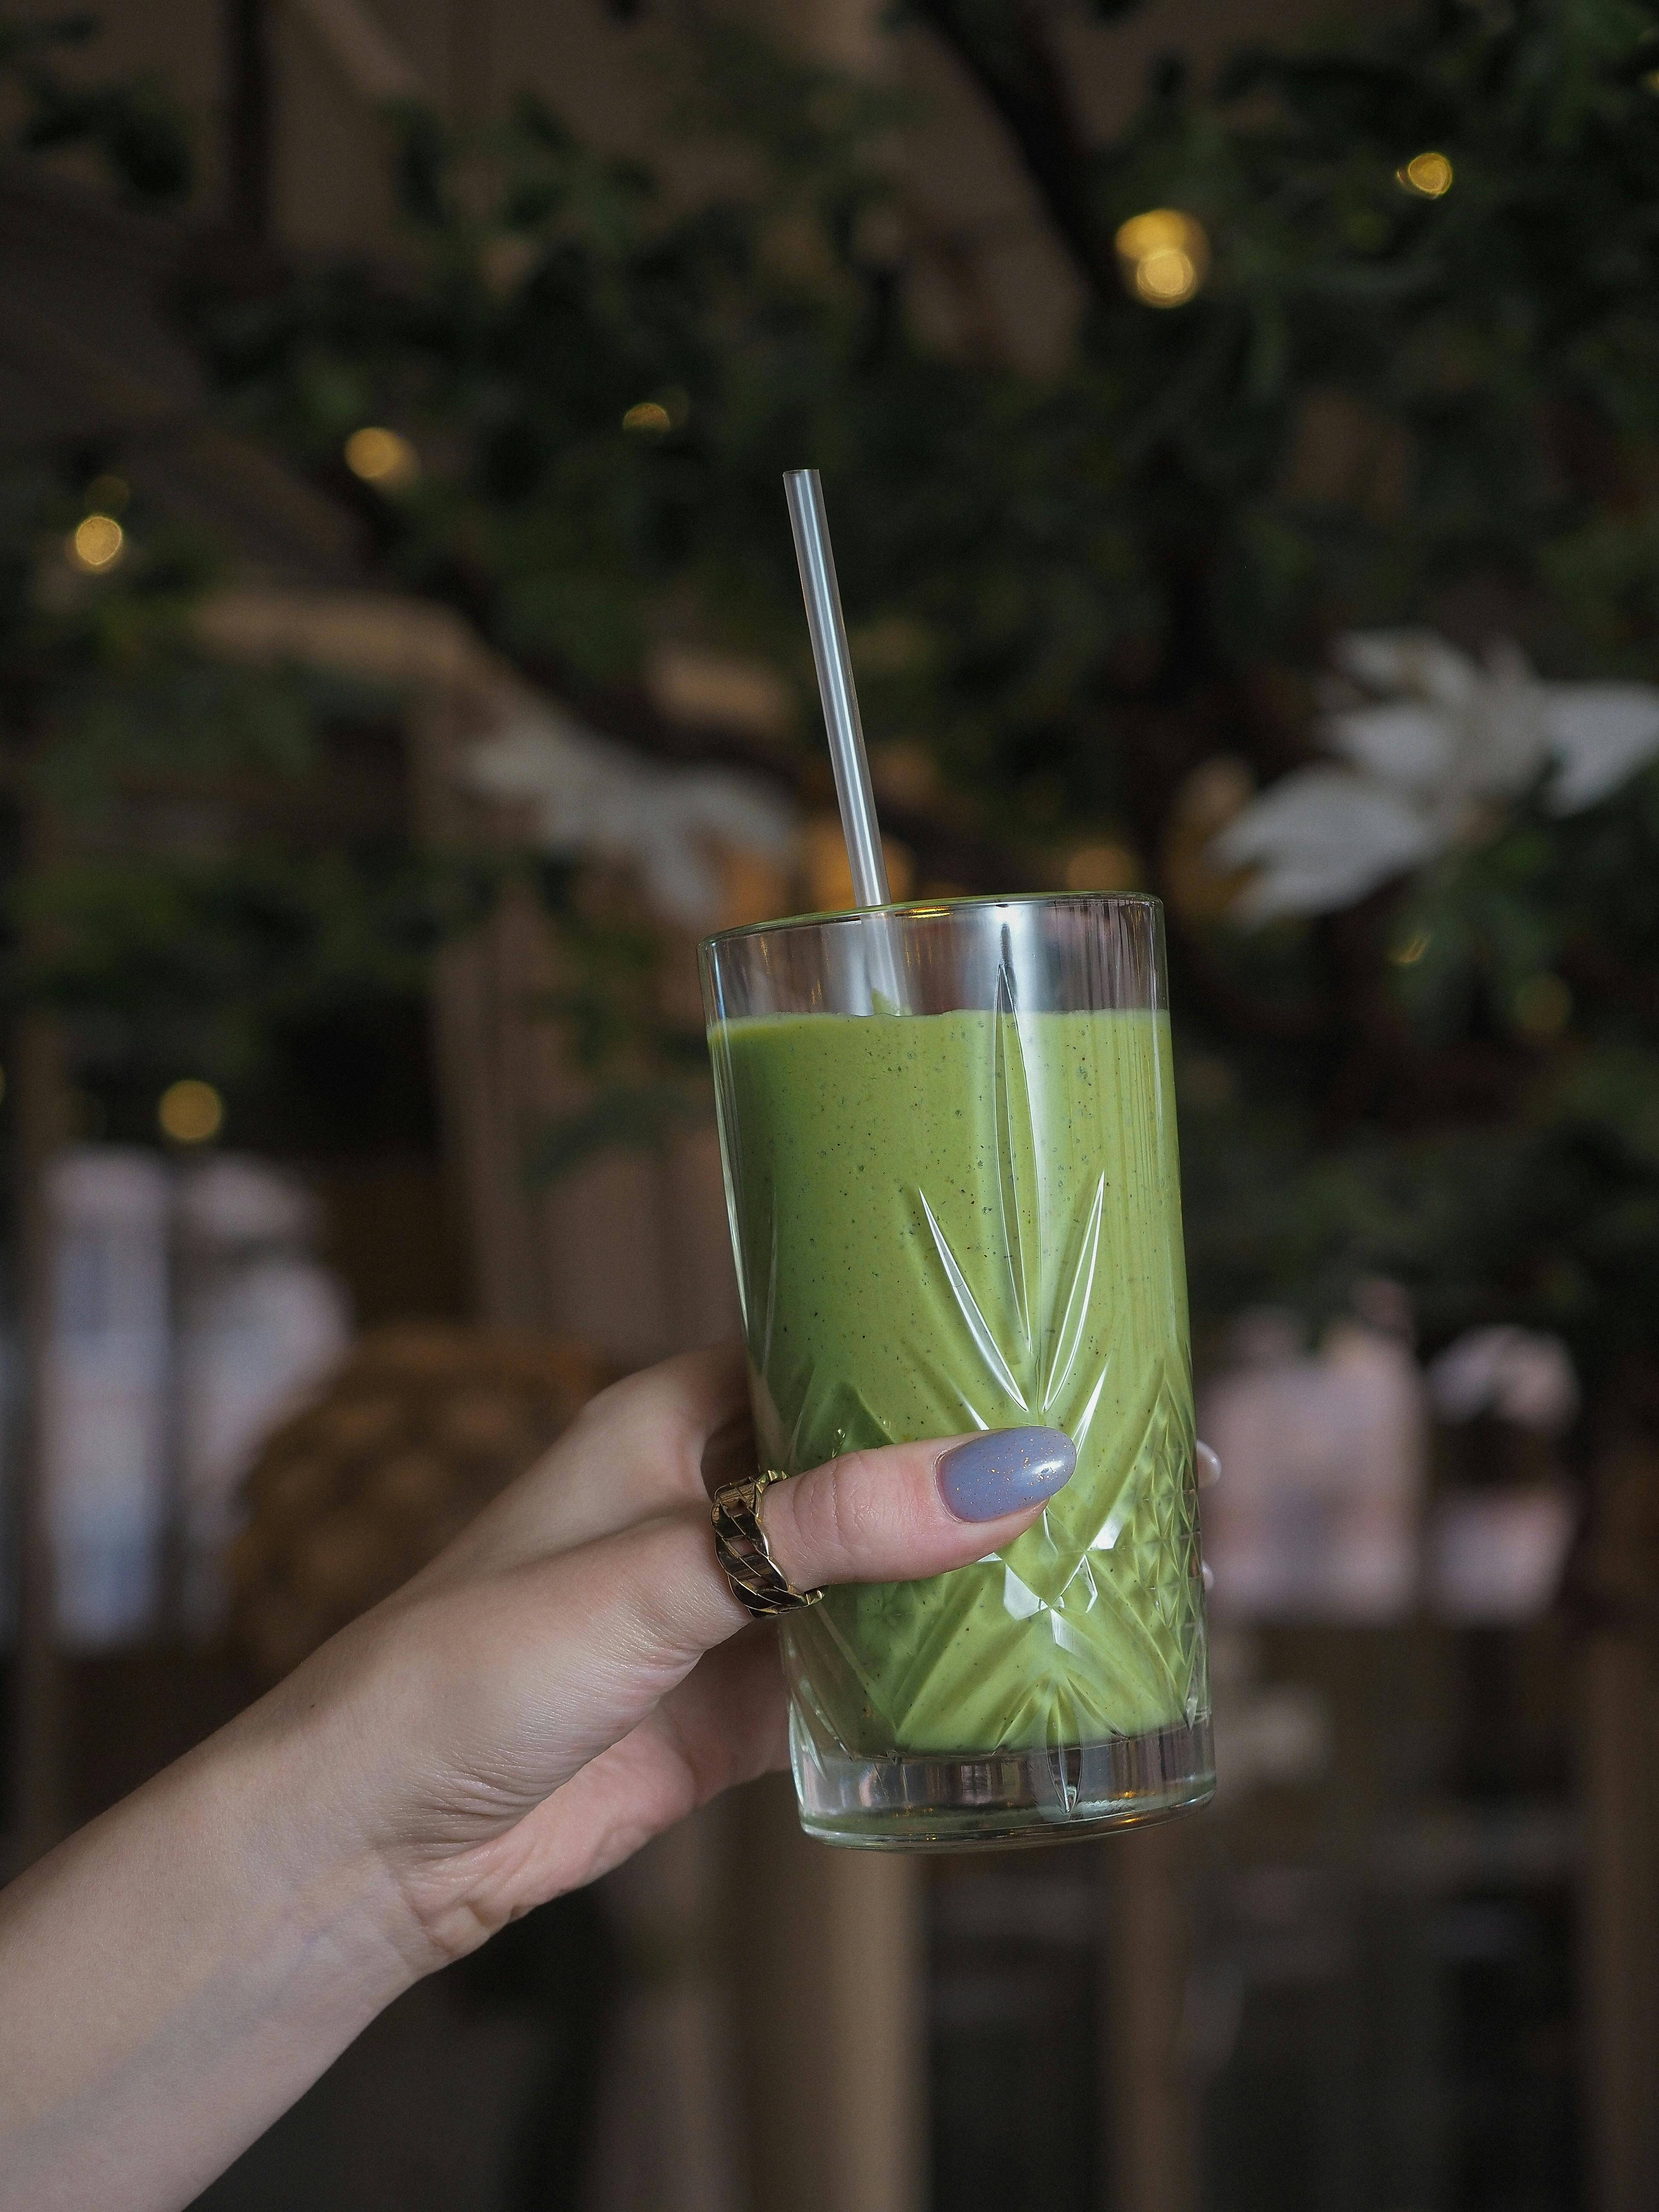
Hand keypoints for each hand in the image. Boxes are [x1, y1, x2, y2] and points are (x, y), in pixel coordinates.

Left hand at [267, 1340, 1076, 1971]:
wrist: (379, 1841)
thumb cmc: (472, 1665)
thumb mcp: (655, 1574)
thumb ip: (826, 1528)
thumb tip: (1008, 1470)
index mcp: (677, 1417)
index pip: (832, 1347)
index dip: (940, 1345)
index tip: (1061, 1342)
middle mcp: (716, 1499)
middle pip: (877, 1464)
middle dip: (981, 1466)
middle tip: (1128, 1455)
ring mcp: (738, 1606)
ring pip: (884, 1571)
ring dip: (973, 1569)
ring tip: (1112, 1547)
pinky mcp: (749, 1705)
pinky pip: (868, 1673)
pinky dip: (938, 1671)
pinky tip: (1031, 1660)